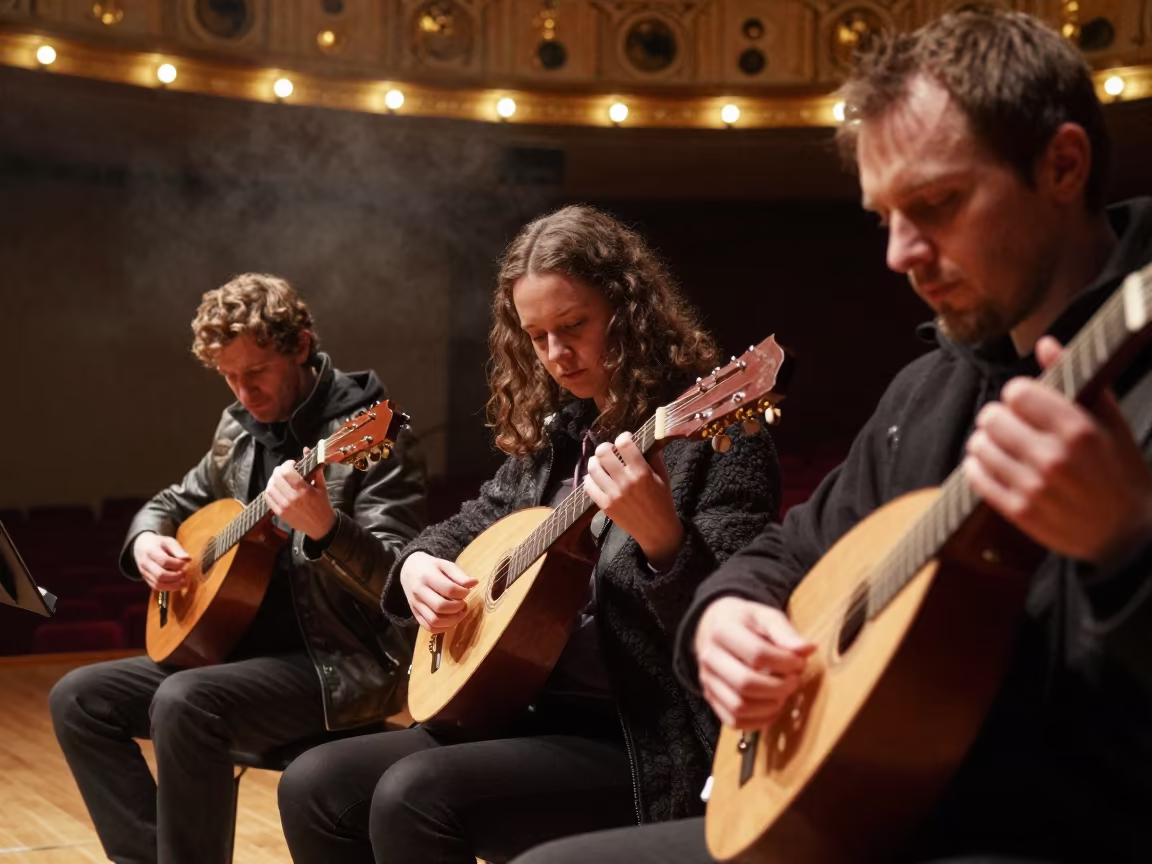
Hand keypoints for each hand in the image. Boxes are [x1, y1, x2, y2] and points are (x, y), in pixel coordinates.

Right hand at [133, 532, 189, 590]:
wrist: (142, 546)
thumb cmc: (158, 543)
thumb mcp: (168, 541)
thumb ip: (178, 550)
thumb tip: (188, 559)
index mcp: (151, 551)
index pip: (164, 561)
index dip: (177, 564)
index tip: (186, 563)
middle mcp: (145, 563)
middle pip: (160, 575)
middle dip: (176, 576)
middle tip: (185, 573)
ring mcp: (144, 572)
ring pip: (158, 584)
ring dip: (173, 585)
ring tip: (184, 582)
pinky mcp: (146, 579)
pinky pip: (156, 587)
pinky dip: (168, 588)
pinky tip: (177, 585)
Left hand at [265, 451, 336, 541]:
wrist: (321, 526)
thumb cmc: (322, 504)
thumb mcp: (322, 486)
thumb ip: (314, 468)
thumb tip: (306, 450)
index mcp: (303, 490)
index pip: (287, 471)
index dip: (288, 464)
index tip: (293, 464)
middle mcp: (292, 498)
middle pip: (276, 478)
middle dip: (280, 470)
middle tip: (285, 470)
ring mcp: (284, 507)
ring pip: (270, 487)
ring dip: (273, 480)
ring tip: (280, 478)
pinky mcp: (280, 513)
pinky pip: (268, 498)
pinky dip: (270, 490)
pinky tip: (276, 488)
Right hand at [399, 551, 477, 632]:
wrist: (409, 569)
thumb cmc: (430, 566)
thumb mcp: (445, 564)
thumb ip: (459, 575)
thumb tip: (474, 583)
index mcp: (428, 576)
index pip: (449, 589)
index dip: (463, 593)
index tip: (466, 592)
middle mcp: (419, 592)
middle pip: (440, 606)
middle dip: (457, 608)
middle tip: (463, 604)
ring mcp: (415, 604)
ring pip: (434, 621)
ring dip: (451, 621)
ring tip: (459, 613)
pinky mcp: (414, 613)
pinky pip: (428, 627)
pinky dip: (442, 628)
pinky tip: (450, 620)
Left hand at [584, 431, 683, 569]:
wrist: (656, 530)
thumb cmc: (662, 501)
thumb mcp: (663, 477)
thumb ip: (654, 457)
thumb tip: (646, 438)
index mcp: (641, 472)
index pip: (624, 444)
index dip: (623, 437)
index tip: (625, 439)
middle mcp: (625, 481)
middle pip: (603, 453)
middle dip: (605, 447)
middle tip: (609, 450)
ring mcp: (612, 494)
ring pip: (593, 468)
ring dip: (595, 461)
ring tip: (600, 462)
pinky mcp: (604, 505)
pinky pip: (589, 486)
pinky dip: (590, 479)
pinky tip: (596, 478)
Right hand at [695, 596, 813, 728]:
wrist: (714, 627)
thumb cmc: (743, 622)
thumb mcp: (764, 616)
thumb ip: (785, 632)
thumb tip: (807, 650)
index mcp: (723, 631)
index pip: (757, 654)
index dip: (785, 662)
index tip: (799, 661)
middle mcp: (710, 658)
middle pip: (746, 683)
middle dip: (779, 687)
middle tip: (794, 680)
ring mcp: (708, 681)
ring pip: (739, 707)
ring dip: (770, 706)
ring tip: (783, 693)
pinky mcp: (712, 698)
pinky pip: (734, 720)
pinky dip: (758, 721)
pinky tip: (772, 707)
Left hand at [964, 336, 1151, 564]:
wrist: (1127, 535)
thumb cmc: (1120, 472)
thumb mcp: (1110, 421)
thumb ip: (1077, 380)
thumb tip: (1046, 343)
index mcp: (1079, 430)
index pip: (1017, 392)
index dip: (1018, 395)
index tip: (1026, 403)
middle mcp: (1054, 458)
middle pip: (991, 417)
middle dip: (999, 417)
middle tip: (1011, 425)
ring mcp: (1034, 487)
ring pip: (978, 446)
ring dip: (986, 442)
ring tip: (1003, 446)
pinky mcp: (1019, 511)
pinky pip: (975, 477)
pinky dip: (978, 467)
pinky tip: (994, 466)